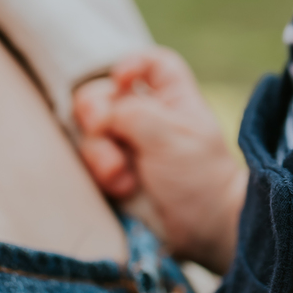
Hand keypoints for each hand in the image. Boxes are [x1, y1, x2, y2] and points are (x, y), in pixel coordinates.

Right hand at [72, 50, 246, 273]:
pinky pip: (89, 161)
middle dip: (96, 110)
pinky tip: (122, 188)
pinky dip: (100, 172)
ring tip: (122, 176)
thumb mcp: (171, 135)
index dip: (132, 63)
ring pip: (89, 130)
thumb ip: (133, 114)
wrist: (203, 229)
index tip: (121, 78)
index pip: (150, 64)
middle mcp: (146, 117)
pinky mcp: (113, 174)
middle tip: (103, 128)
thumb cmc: (199, 176)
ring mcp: (127, 146)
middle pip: (103, 93)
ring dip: (100, 150)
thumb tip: (98, 113)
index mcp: (172, 98)